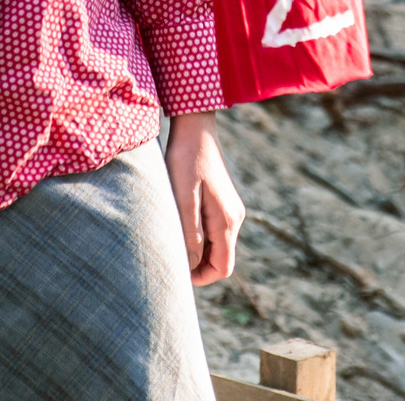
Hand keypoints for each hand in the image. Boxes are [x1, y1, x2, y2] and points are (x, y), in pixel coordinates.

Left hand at [164, 110, 243, 285]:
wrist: (195, 128)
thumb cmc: (186, 159)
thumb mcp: (183, 197)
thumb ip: (190, 233)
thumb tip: (191, 264)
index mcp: (227, 220)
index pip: (223, 267)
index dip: (201, 277)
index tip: (177, 271)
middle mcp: (235, 218)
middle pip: (221, 259)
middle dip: (197, 265)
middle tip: (170, 252)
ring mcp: (231, 209)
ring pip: (217, 246)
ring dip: (197, 249)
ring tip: (172, 234)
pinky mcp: (223, 202)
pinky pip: (214, 231)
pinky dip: (198, 235)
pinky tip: (179, 221)